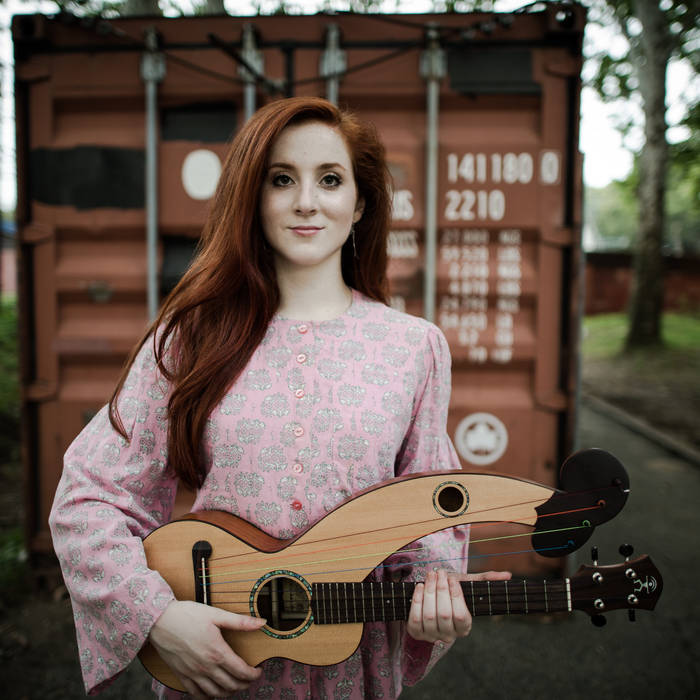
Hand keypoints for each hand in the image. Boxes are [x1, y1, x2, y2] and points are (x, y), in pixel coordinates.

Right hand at [148, 600, 265, 698]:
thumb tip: (262, 622)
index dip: (253, 674)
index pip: (241, 671)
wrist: (160, 620)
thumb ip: (240, 622)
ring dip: (228, 692)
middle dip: (244, 684)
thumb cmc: (188, 614)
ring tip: (235, 685)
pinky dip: (208, 696)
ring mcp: (193, 673)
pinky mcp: (182, 675)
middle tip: (250, 678)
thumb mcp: (216, 614)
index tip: (258, 671)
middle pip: (231, 685)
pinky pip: (197, 694)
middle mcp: (206, 666)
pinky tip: (213, 691)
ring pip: (215, 693)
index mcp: (217, 651)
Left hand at [407, 569, 511, 643]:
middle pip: (443, 615)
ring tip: (430, 576)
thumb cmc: (451, 590)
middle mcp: (449, 636)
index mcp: (464, 627)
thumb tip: (508, 575)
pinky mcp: (416, 633)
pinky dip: (416, 601)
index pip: (460, 616)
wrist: (430, 596)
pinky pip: (414, 620)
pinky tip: (419, 587)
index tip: (453, 578)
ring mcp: (431, 636)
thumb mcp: (467, 585)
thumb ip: (485, 580)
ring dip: (428, 593)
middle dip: (440, 590)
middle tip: (438, 572)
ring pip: (428, 617)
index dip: (455, 597)